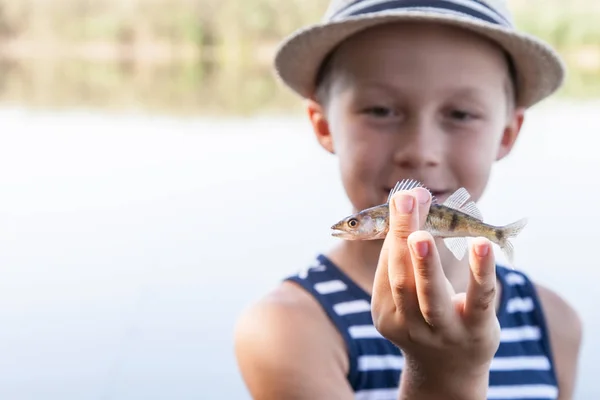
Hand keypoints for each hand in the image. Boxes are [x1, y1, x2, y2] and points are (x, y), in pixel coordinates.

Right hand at [371, 188, 499, 398]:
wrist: (449, 371)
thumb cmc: (425, 320)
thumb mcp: (407, 296)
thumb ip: (407, 255)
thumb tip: (415, 196)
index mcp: (385, 312)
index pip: (387, 268)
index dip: (394, 231)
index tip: (403, 196)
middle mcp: (409, 324)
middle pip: (401, 279)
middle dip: (400, 237)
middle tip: (405, 199)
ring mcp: (442, 331)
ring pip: (430, 295)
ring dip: (426, 263)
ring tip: (423, 234)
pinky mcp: (477, 332)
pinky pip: (479, 300)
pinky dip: (481, 272)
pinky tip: (482, 245)